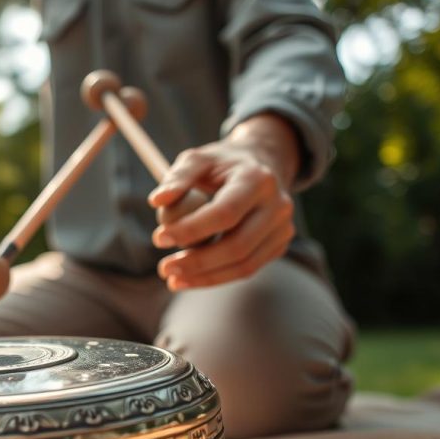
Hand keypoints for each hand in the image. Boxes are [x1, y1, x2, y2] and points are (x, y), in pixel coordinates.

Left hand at [148, 113, 300, 290]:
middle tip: (164, 268)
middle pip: (237, 245)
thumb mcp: (198, 159)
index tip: (159, 238)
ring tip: (172, 279)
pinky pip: (247, 268)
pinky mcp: (278, 244)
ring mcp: (283, 228)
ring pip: (244, 265)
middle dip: (197, 262)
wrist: (260, 164)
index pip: (225, 213)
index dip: (191, 229)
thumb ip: (178, 177)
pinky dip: (217, 277)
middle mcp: (277, 205)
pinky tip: (190, 278)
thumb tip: (156, 200)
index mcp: (257, 179)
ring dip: (205, 277)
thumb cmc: (221, 164)